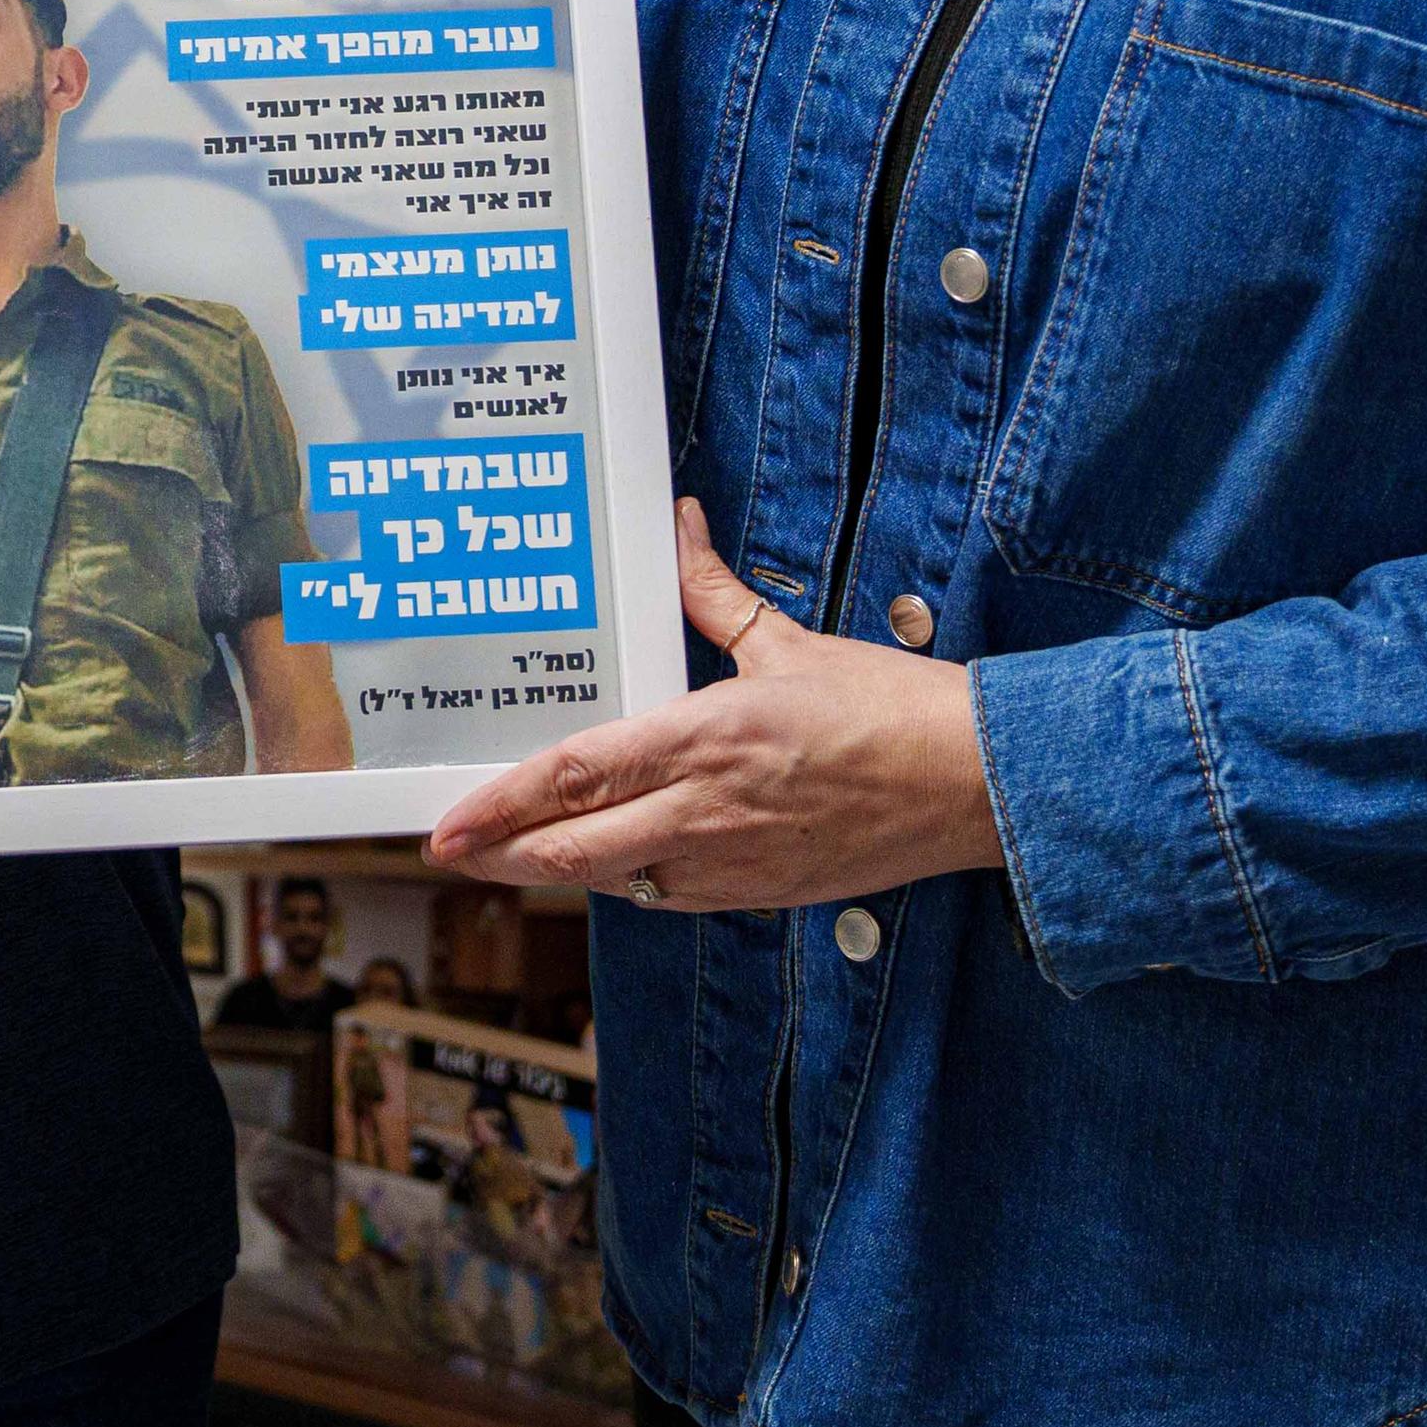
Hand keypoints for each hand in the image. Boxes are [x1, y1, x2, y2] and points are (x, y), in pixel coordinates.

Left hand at [425, 503, 1002, 910]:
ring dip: (560, 870)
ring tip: (511, 854)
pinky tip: (608, 863)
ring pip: (617, 880)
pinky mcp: (764, 893)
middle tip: (450, 851)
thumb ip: (715, 594)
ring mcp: (735, 862)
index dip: (504, 806)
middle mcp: (709, 810)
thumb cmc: (891, 710)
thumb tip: (680, 529)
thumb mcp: (790, 643)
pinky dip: (627, 882)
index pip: (579, 777)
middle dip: (504, 854)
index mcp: (708, 738)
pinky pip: (672, 897)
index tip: (450, 824)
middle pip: (577, 850)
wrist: (977, 784)